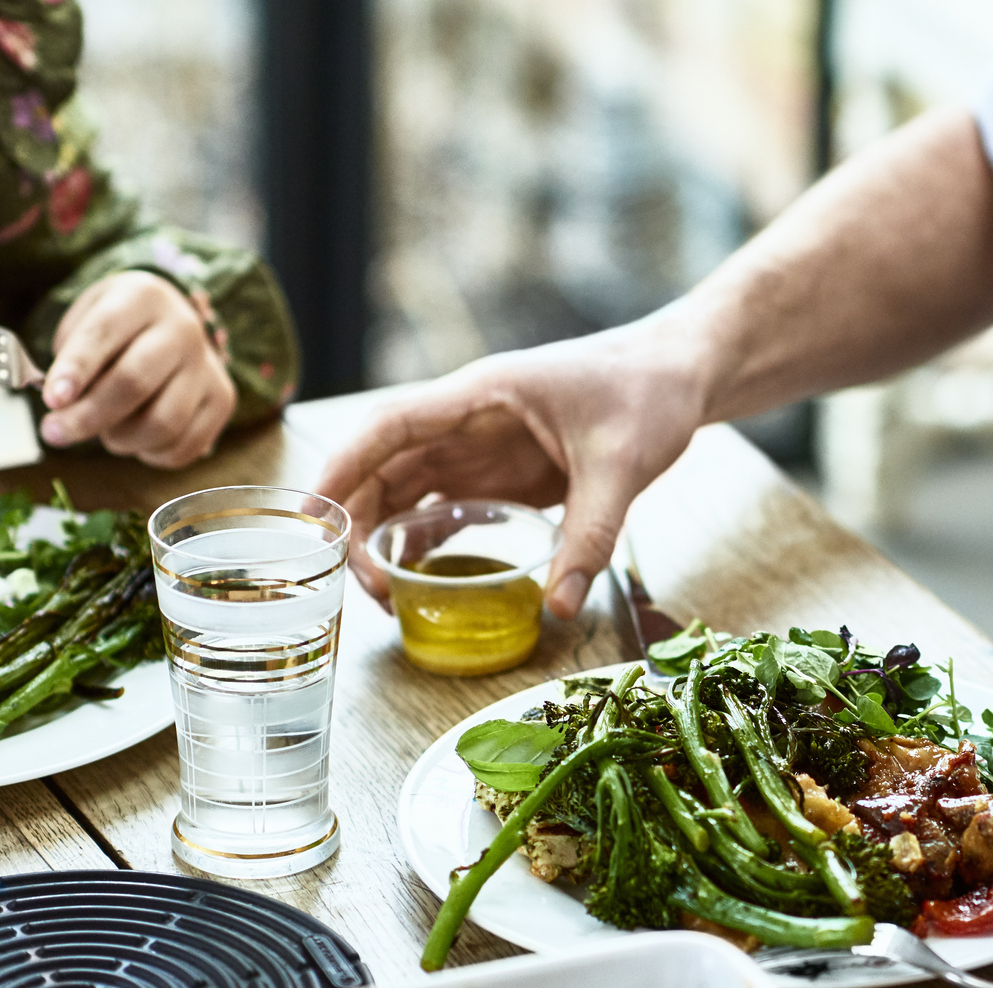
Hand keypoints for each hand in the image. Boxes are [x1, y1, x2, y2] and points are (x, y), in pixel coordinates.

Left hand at [40, 272, 236, 468]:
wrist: (171, 323)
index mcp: (142, 297)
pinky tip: (137, 440)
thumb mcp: (85, 321)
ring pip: (163, 422)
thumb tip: (65, 408)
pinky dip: (152, 454)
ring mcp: (208, 366)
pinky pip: (185, 445)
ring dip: (121, 439)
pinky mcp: (223, 399)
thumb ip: (71, 360)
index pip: (104, 334)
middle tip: (54, 433)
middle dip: (88, 416)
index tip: (52, 400)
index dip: (76, 370)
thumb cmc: (116, 328)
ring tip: (105, 432)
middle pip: (134, 382)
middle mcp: (183, 328)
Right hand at [315, 322, 709, 616]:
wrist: (680, 376)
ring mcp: (482, 448)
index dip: (344, 467)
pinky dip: (425, 540)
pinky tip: (418, 580)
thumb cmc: (647, 394)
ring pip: (410, 491)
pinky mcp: (503, 473)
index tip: (312, 515)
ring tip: (386, 596)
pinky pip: (447, 506)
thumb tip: (561, 606)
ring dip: (388, 537)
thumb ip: (591, 536)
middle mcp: (469, 421)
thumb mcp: (623, 466)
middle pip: (387, 467)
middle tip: (364, 587)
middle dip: (360, 523)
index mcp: (482, 396)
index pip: (390, 427)